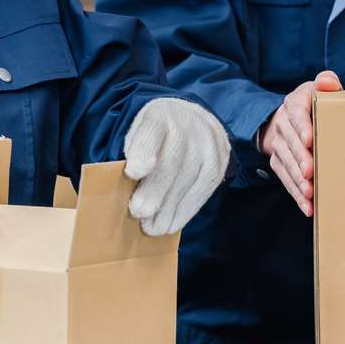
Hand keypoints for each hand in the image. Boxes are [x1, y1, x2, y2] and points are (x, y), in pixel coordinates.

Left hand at [123, 98, 228, 235]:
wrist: (192, 118)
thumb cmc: (156, 134)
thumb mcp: (139, 132)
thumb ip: (133, 155)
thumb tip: (124, 190)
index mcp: (159, 115)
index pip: (152, 131)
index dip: (144, 152)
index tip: (133, 173)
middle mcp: (187, 125)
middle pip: (171, 160)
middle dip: (155, 190)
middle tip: (139, 213)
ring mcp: (207, 141)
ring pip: (189, 177)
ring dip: (170, 208)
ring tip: (153, 228)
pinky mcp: (220, 159)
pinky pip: (205, 187)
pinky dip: (188, 209)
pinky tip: (173, 224)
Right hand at [258, 71, 340, 217]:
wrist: (288, 116)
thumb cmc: (315, 104)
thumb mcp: (319, 89)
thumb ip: (327, 82)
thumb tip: (329, 82)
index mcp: (296, 102)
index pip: (297, 113)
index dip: (302, 126)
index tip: (309, 140)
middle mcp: (283, 123)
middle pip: (290, 141)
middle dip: (300, 158)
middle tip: (310, 171)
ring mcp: (279, 144)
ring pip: (285, 162)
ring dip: (297, 179)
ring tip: (310, 193)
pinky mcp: (278, 161)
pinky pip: (284, 178)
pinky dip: (295, 193)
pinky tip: (307, 206)